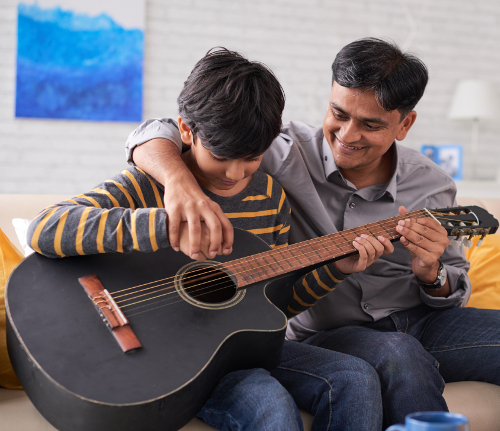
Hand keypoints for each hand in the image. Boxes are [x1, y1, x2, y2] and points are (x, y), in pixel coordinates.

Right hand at [133, 138, 233, 258]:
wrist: (179, 179)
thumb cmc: (195, 198)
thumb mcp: (209, 206)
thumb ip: (216, 219)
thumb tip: (224, 241)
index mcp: (214, 207)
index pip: (226, 225)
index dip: (228, 240)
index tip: (226, 252)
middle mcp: (204, 206)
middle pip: (214, 227)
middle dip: (214, 244)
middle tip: (211, 255)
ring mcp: (189, 207)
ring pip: (195, 229)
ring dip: (195, 245)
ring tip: (193, 255)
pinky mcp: (175, 208)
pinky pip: (176, 227)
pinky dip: (175, 240)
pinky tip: (176, 247)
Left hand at [334, 234, 393, 274]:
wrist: (340, 263)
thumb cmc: (350, 251)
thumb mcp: (359, 243)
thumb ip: (364, 237)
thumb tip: (366, 227)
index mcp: (376, 252)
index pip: (389, 250)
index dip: (387, 243)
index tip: (380, 237)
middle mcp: (374, 258)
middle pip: (380, 249)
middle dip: (372, 240)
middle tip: (362, 235)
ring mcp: (368, 263)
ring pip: (372, 251)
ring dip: (364, 243)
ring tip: (357, 239)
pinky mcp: (361, 266)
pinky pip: (364, 256)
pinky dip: (360, 248)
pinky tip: (355, 244)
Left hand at [396, 206, 449, 282]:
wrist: (424, 266)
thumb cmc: (422, 248)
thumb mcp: (417, 234)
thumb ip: (411, 221)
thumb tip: (401, 208)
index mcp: (441, 232)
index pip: (429, 222)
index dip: (416, 219)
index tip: (404, 219)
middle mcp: (443, 240)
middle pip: (424, 230)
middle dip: (410, 226)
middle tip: (399, 224)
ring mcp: (438, 250)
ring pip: (419, 239)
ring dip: (407, 233)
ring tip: (398, 229)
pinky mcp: (431, 259)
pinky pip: (417, 249)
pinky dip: (408, 244)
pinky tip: (401, 239)